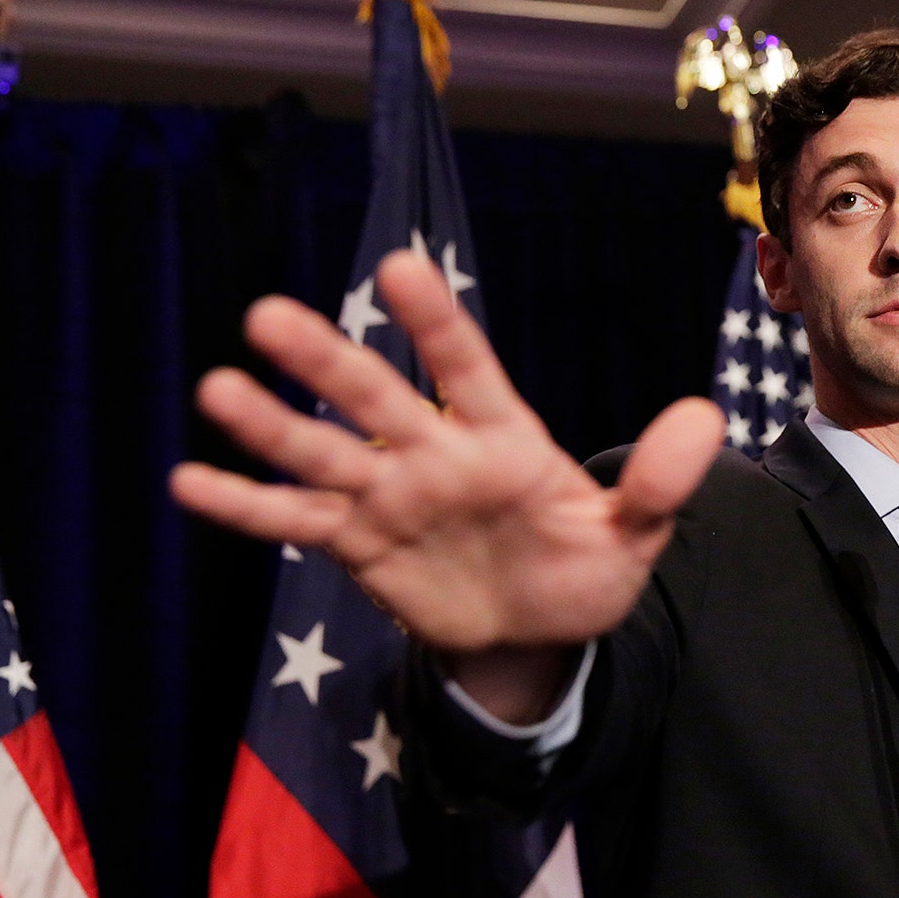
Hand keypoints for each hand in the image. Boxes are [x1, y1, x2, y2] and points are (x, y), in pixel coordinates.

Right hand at [170, 250, 725, 656]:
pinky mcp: (358, 545)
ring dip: (272, 426)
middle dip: (326, 362)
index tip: (398, 264)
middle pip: (375, 399)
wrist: (535, 633)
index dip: (434, 323)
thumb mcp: (633, 537)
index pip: (465, 368)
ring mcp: (390, 496)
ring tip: (218, 388)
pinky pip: (297, 523)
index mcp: (502, 437)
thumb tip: (707, 418)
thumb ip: (658, 485)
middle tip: (267, 314)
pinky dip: (248, 507)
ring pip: (325, 453)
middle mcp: (435, 454)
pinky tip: (191, 482)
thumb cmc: (583, 568)